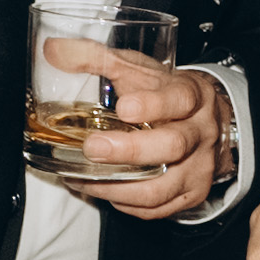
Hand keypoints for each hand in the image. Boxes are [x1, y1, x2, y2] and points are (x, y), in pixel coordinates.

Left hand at [50, 37, 230, 223]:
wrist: (204, 122)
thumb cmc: (164, 94)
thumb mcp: (137, 69)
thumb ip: (96, 58)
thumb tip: (54, 51)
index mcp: (190, 96)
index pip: (179, 98)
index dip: (154, 105)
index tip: (124, 108)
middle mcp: (200, 133)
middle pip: (173, 145)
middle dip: (131, 151)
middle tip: (94, 148)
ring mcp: (198, 168)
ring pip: (162, 187)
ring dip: (119, 187)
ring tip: (84, 178)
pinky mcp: (191, 194)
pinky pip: (156, 208)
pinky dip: (124, 203)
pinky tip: (102, 190)